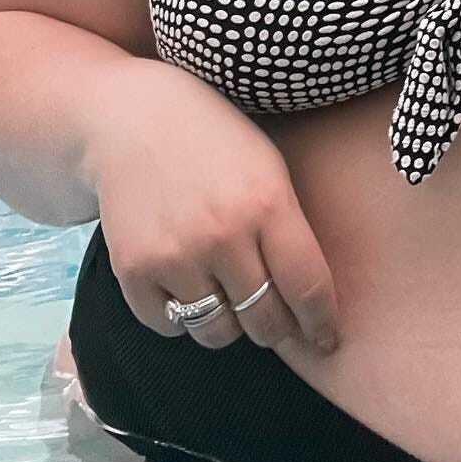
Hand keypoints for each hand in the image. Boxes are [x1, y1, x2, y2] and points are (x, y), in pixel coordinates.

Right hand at [86, 60, 339, 357]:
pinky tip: (188, 287)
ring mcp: (176, 255)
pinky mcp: (134, 270)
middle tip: (277, 324)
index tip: (327, 341)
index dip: (322, 324)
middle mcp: (224, 235)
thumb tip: (310, 299)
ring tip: (229, 298)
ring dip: (229, 326)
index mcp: (268, 204)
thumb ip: (289, 227)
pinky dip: (182, 318)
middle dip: (277, 330)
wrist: (133, 120)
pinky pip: (169, 326)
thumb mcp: (269, 168)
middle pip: (264, 320)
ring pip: (216, 332)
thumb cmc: (216, 142)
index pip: (308, 287)